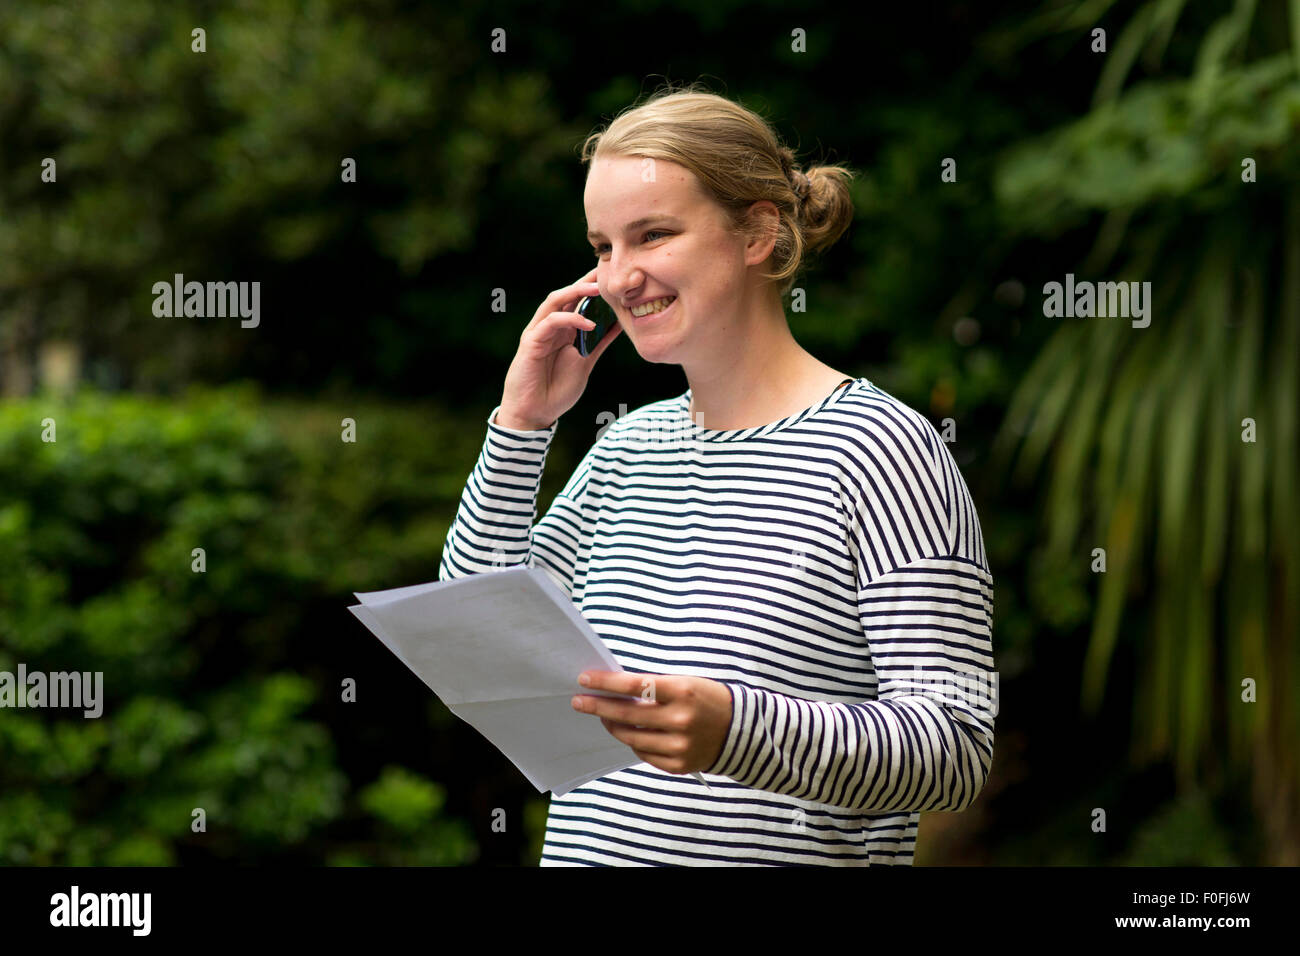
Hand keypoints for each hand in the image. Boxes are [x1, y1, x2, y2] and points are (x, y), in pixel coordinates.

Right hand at [497, 266, 622, 428]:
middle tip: (606, 272)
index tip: (613, 276)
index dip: (592, 287)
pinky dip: (570, 320)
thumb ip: (598, 344)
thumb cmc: (556, 390)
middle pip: (566, 295)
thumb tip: (618, 325)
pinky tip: (590, 324)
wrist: (535, 413)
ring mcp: (539, 332)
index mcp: (563, 330)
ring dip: (576, 292)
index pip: (577, 301)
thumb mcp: (585, 363)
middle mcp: (550, 326)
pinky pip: (550, 322)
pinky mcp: (531, 342)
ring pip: (555, 301)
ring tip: (598, 290)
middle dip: (585, 282)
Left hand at [571, 671, 732, 775]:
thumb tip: (614, 690)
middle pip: (627, 715)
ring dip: (613, 725)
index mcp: (682, 692)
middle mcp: (680, 720)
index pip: (635, 685)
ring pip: (632, 738)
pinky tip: (629, 733)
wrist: (743, 730)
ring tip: (604, 717)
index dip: (606, 683)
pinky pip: (644, 754)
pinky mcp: (679, 765)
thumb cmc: (707, 698)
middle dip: (598, 707)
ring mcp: (679, 746)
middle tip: (579, 701)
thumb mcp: (685, 683)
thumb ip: (653, 688)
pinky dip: (634, 742)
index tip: (584, 679)